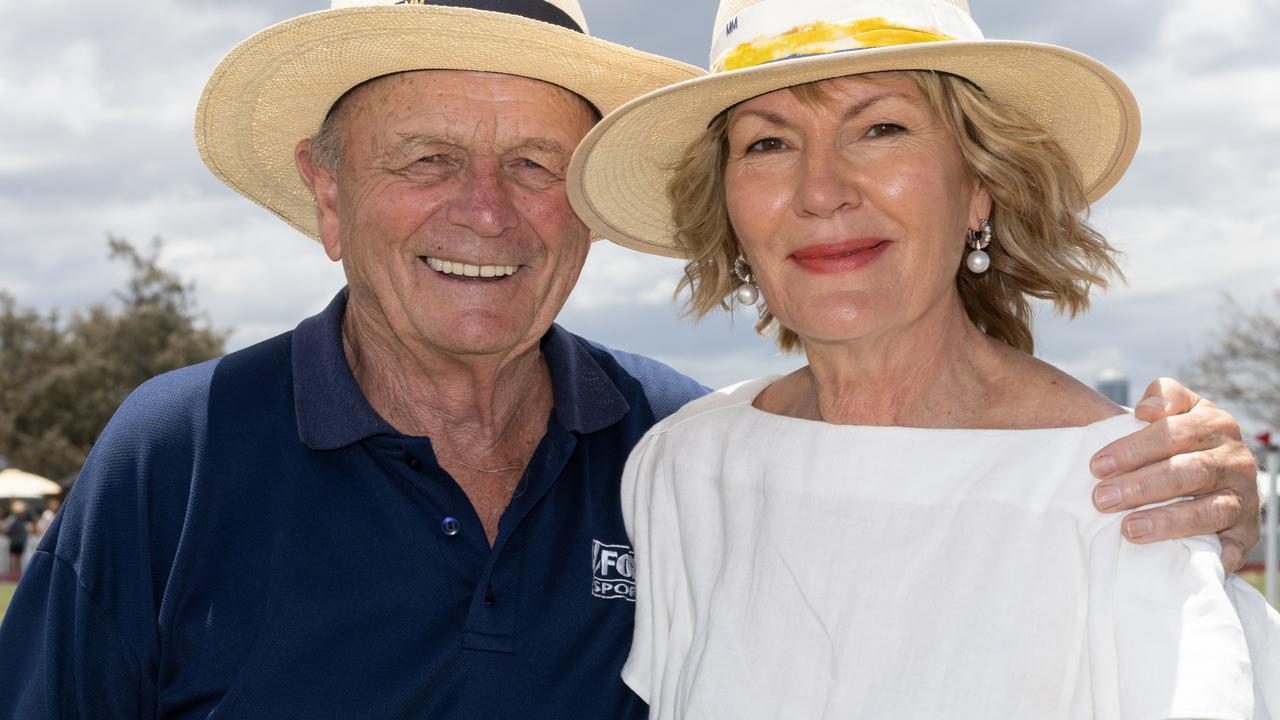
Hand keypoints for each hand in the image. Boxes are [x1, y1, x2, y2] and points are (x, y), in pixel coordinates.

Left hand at [1090, 378, 1259, 571]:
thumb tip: (1146, 410)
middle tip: (1101, 499)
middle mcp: (1235, 460)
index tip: (1096, 466)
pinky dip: (1209, 556)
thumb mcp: (1177, 408)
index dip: (1133, 449)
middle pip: (1188, 472)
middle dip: (1141, 486)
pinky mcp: (1245, 533)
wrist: (1218, 469)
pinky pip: (1229, 547)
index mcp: (1216, 425)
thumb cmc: (1181, 439)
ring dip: (1166, 521)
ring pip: (1208, 511)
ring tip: (1128, 529)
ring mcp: (1243, 498)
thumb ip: (1164, 396)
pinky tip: (1177, 561)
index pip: (1173, 433)